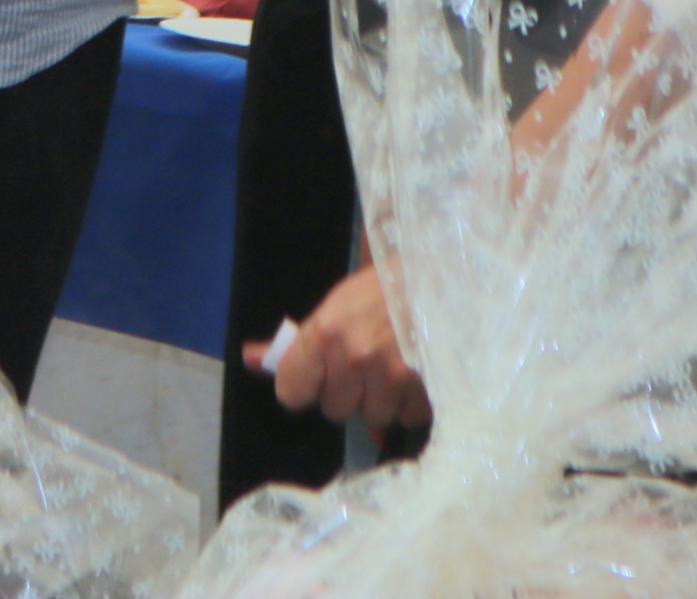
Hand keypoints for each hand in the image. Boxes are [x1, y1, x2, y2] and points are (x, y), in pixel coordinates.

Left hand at [253, 265, 427, 432]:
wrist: (447, 277)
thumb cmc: (384, 289)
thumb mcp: (334, 307)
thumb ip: (294, 342)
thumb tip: (249, 359)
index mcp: (325, 333)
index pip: (292, 392)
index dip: (303, 387)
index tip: (315, 378)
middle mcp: (355, 358)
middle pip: (335, 410)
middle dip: (347, 394)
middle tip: (363, 368)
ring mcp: (394, 378)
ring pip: (374, 418)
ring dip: (381, 402)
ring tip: (392, 371)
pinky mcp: (429, 391)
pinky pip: (409, 417)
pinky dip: (411, 404)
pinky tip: (415, 378)